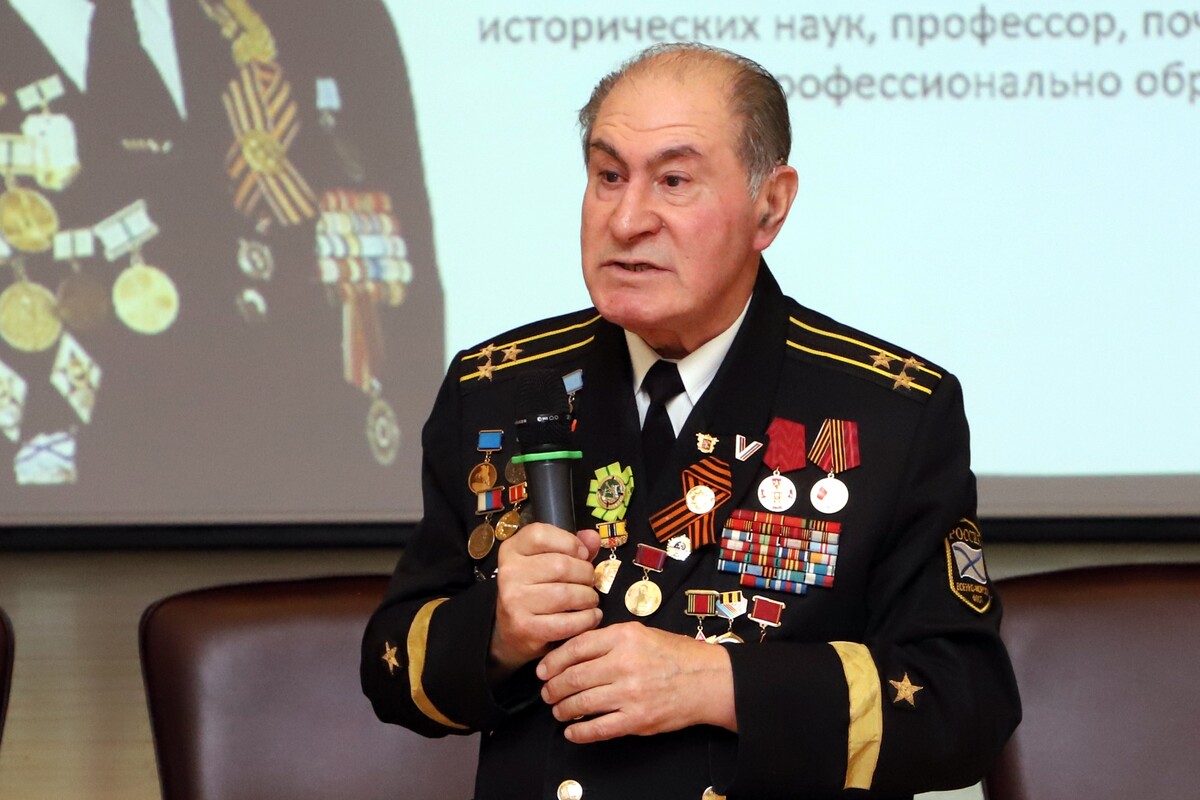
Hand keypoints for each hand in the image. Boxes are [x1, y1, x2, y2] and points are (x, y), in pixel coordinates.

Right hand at [488, 524, 601, 679]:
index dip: (569, 542)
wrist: (513, 630)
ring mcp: (514, 601)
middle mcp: (509, 573)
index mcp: (512, 550)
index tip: (581, 554)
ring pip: (566, 593)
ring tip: (590, 600)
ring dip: (588, 597)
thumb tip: (592, 538)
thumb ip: (571, 547)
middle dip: (585, 574)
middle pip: (560, 565)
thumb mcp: (548, 561)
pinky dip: (586, 619)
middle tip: (590, 581)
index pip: (540, 534)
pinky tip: (590, 616)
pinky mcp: (525, 627)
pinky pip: (567, 622)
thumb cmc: (535, 590)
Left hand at [536, 621, 736, 742]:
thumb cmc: (675, 655)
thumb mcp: (640, 633)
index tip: (543, 670)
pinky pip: (599, 728)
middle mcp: (624, 663)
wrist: (708, 680)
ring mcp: (630, 693)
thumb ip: (608, 640)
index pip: (575, 648)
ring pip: (581, 702)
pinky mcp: (637, 719)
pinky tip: (572, 731)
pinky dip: (579, 732)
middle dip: (553, 688)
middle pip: (573, 677)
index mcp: (623, 637)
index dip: (553, 661)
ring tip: (558, 710)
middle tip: (547, 693)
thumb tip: (573, 652)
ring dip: (563, 709)